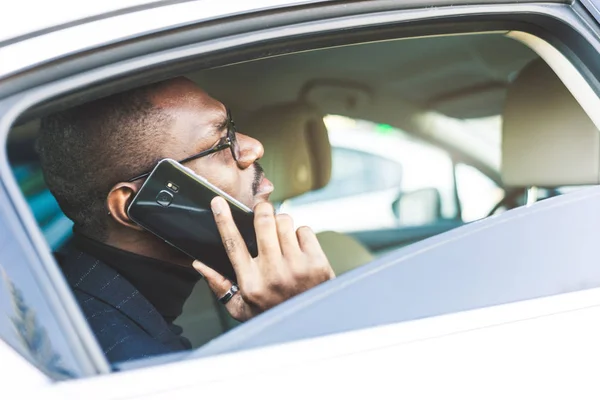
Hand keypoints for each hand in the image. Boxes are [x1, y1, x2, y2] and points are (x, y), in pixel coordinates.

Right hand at [192, 196, 334, 321]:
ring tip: (282, 237)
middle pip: (263, 223)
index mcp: (251, 282)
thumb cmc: (272, 314)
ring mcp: (297, 267)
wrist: (311, 326)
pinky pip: (305, 230)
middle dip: (262, 209)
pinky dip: (300, 234)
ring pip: (285, 222)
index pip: (233, 244)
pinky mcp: (317, 263)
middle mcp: (273, 273)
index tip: (218, 202)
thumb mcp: (241, 308)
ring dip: (281, 223)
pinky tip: (299, 249)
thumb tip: (198, 265)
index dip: (223, 220)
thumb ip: (219, 285)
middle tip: (262, 209)